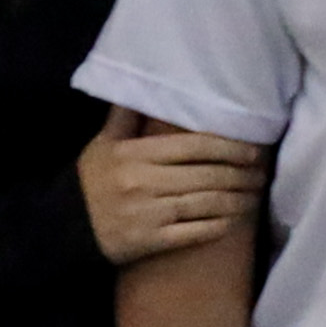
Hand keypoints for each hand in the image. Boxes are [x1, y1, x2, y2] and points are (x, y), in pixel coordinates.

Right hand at [80, 120, 266, 263]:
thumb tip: (139, 85)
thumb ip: (125, 119)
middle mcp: (142, 181)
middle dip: (242, 175)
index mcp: (134, 154)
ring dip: (238, 200)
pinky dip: (220, 226)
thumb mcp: (102, 146)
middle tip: (262, 175)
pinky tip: (234, 220)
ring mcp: (147, 213)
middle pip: (207, 175)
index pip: (195, 146)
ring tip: (254, 196)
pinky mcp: (150, 241)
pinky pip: (195, 232)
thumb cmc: (90, 183)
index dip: (231, 148)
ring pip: (207, 203)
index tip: (253, 151)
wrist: (63, 229)